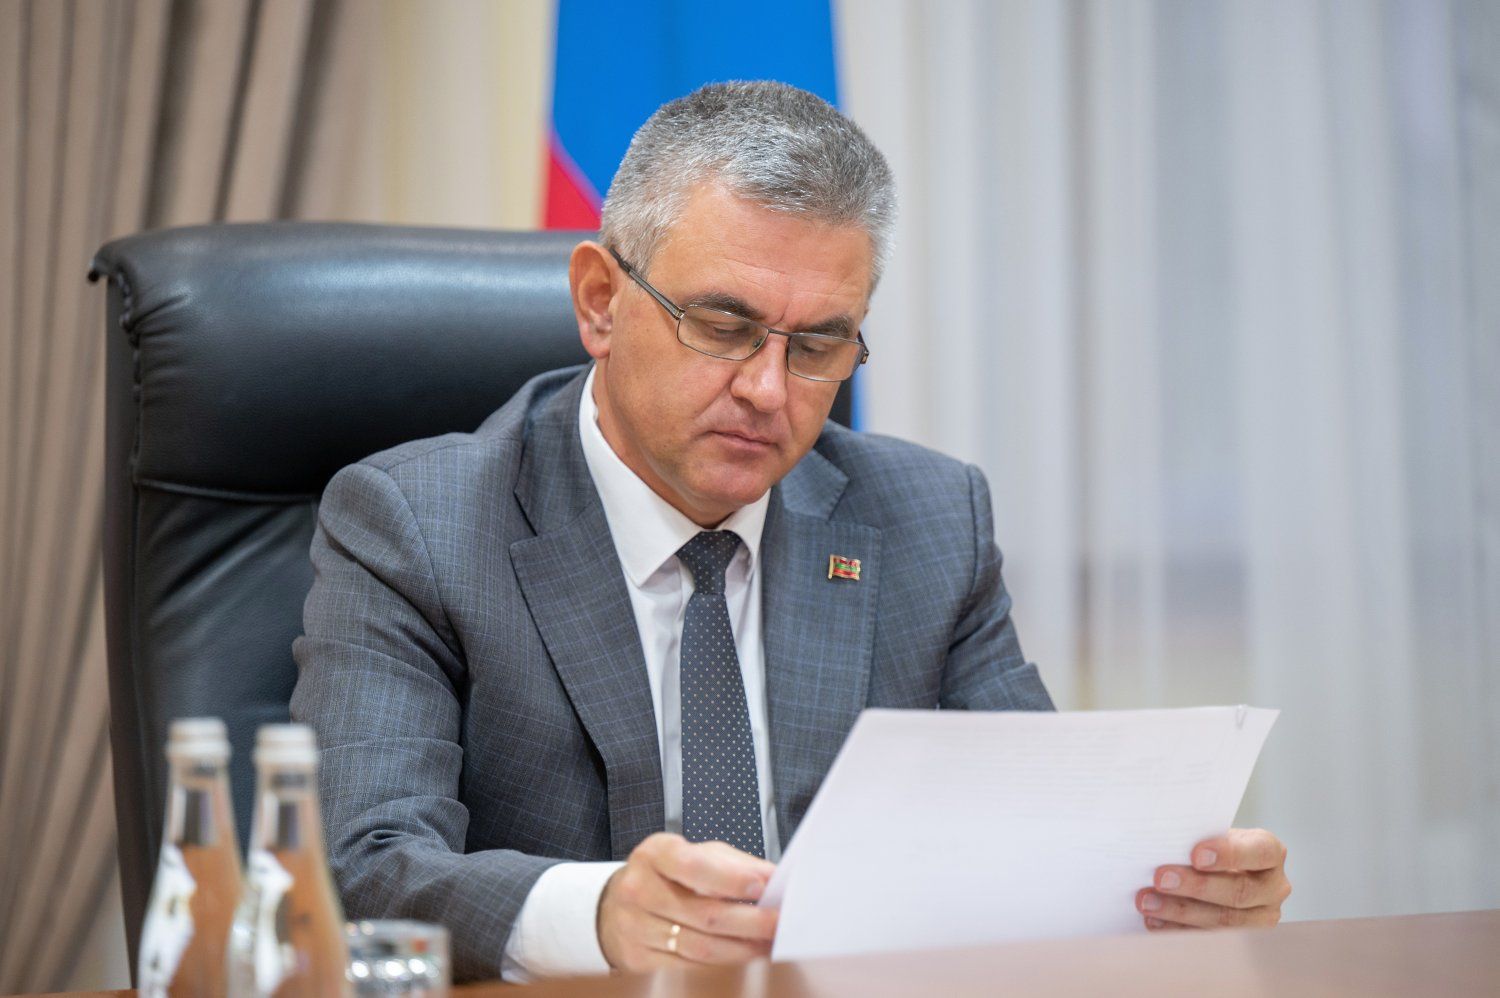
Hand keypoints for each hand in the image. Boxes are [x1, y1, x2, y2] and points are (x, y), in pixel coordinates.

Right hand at [597, 832, 778, 970]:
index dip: (730, 879)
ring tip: (767, 944)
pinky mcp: (638, 957)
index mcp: (655, 854)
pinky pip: (688, 966)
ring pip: (699, 947)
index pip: (693, 866)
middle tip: (778, 923)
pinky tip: (741, 956)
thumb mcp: (696, 854)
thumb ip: (735, 864)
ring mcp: (635, 926)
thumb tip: (773, 879)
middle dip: (749, 922)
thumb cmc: (666, 874)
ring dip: (741, 949)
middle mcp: (639, 889)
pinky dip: (721, 963)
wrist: (618, 903)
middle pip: (703, 914)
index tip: (762, 887)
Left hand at [1136, 828, 1290, 930]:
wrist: (1219, 869)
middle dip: (1197, 886)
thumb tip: (1164, 844)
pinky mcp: (1244, 940)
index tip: (1195, 855)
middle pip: (1240, 891)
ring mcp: (1263, 917)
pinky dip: (1178, 929)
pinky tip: (1155, 920)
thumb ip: (1199, 838)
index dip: (1229, 854)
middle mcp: (1274, 887)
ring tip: (1148, 902)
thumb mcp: (1211, 834)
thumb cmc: (1212, 846)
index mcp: (1270, 852)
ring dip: (1181, 912)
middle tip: (1161, 879)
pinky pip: (1211, 939)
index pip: (1260, 852)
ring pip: (1225, 920)